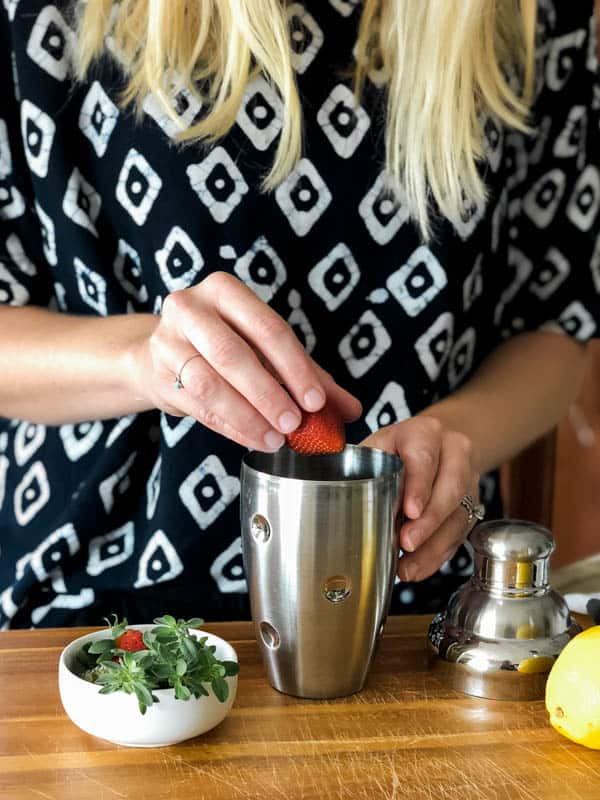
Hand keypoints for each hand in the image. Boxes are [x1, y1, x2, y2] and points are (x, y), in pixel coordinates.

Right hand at [134, 272, 361, 450]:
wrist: (160, 356)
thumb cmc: (225, 348)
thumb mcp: (267, 351)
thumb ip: (309, 375)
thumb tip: (351, 409)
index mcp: (225, 291)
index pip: (268, 328)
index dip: (295, 368)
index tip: (316, 402)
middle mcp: (191, 307)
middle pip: (233, 353)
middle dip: (268, 394)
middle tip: (294, 425)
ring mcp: (168, 340)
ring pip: (209, 383)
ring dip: (246, 415)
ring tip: (274, 438)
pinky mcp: (158, 373)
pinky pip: (197, 406)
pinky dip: (229, 426)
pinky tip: (252, 439)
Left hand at [360, 416, 479, 581]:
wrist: (436, 443)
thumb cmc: (397, 448)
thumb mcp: (378, 445)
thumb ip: (364, 467)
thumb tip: (339, 500)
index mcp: (425, 432)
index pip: (424, 457)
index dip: (418, 486)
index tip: (410, 511)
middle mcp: (454, 452)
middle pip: (450, 488)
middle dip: (428, 522)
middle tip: (406, 543)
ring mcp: (468, 478)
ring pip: (458, 515)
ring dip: (433, 545)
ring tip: (407, 566)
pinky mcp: (472, 503)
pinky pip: (460, 533)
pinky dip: (437, 554)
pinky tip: (417, 568)